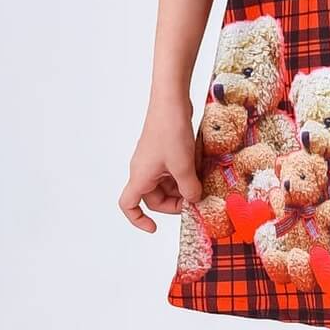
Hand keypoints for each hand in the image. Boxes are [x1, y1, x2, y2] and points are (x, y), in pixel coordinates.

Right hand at [118, 98, 203, 232]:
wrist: (171, 101)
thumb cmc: (170, 133)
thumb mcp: (183, 167)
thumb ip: (189, 189)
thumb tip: (194, 200)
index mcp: (140, 177)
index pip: (128, 205)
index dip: (138, 220)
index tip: (155, 227)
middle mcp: (143, 170)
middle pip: (155, 198)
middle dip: (175, 202)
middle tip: (196, 200)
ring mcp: (154, 160)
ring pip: (167, 184)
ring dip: (183, 186)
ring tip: (201, 182)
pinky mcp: (164, 150)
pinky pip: (173, 170)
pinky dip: (185, 172)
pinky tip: (200, 168)